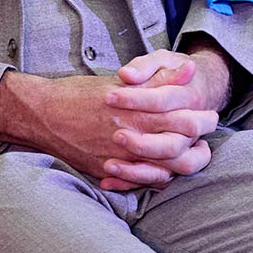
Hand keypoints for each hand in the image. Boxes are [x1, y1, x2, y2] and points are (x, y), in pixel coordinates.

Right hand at [0, 62, 218, 192]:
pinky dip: (157, 177)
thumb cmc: (80, 94)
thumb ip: (158, 79)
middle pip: (179, 147)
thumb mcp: (121, 83)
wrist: (43, 115)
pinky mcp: (108, 171)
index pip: (183, 120)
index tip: (209, 114)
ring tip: (192, 152)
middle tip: (205, 134)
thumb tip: (189, 70)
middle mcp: (130, 137)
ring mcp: (120, 158)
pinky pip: (141, 181)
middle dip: (199, 141)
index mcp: (135, 112)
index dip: (202, 119)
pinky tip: (166, 168)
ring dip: (183, 162)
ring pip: (165, 170)